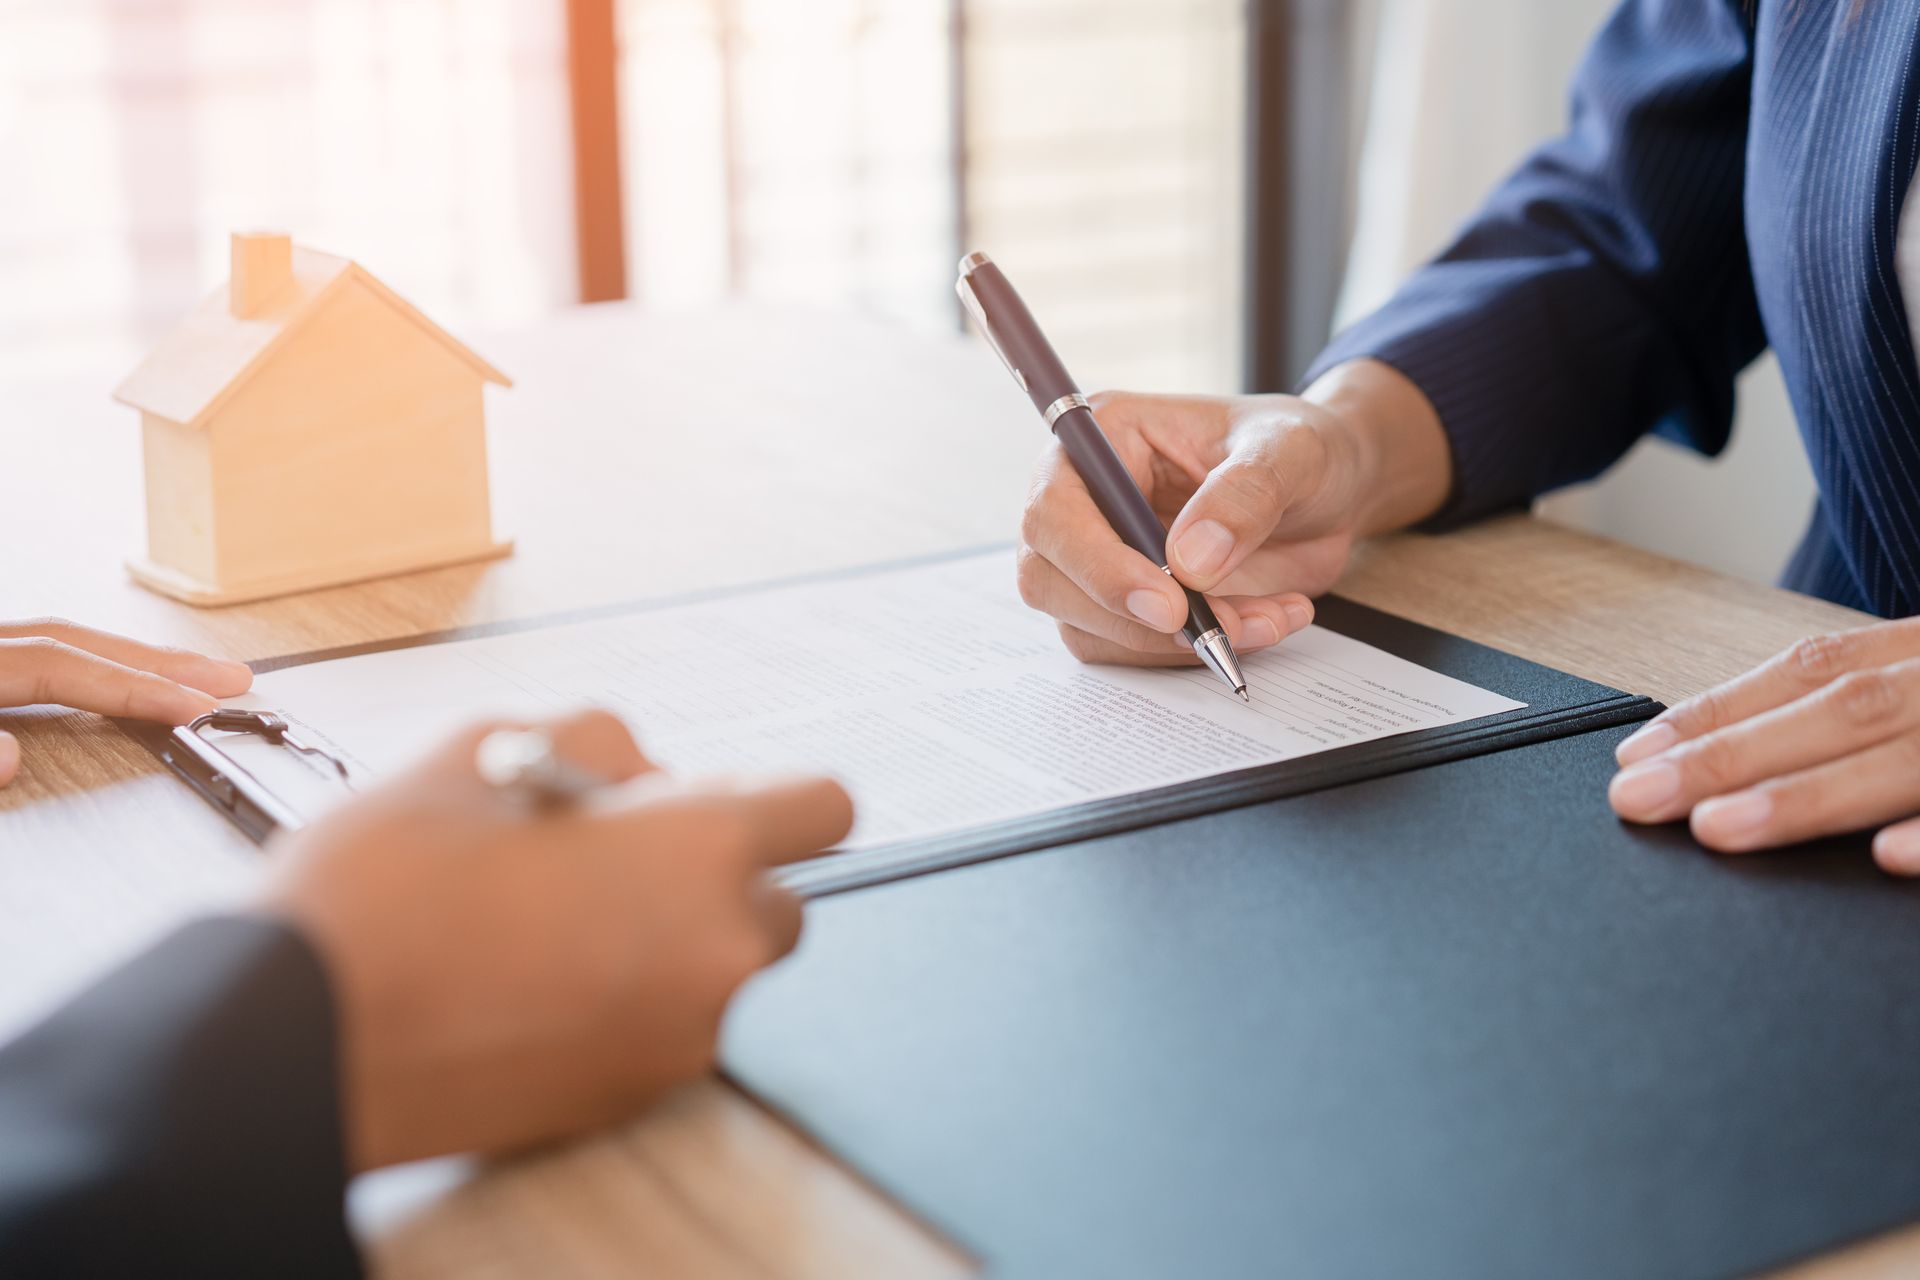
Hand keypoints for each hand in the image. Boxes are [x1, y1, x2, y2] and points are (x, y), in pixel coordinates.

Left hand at [0, 618, 252, 785]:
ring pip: (60, 639)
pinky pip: (40, 650)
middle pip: (75, 640)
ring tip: (189, 674)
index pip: (60, 666)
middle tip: (228, 677)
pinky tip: (116, 678)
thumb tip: (10, 759)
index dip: (135, 687)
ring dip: (132, 658)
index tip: (195, 708)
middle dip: (160, 661)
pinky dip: (92, 662)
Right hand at [258, 710, 853, 1170]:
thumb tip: (635, 769)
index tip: (731, 805)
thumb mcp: (481, 752)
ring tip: (560, 924)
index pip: (825, 809)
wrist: (301, 1040)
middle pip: (775, 901)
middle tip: (613, 864)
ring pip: (720, 969)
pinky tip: (540, 981)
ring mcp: (682, 1034)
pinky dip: (632, 1001)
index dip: (779, 800)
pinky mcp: (635, 1094)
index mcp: (699, 849)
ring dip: (671, 941)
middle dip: (714, 879)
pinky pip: (670, 1028)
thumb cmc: (382, 891)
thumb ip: (592, 744)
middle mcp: (717, 948)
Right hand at [1014, 359, 1451, 664]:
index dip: (1096, 564)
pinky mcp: (1127, 606)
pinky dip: (1195, 654)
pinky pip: (1133, 651)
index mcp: (1106, 438)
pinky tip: (1261, 622)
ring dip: (1174, 644)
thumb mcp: (1290, 453)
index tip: (1167, 603)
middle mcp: (1086, 500)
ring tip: (1264, 617)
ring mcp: (1100, 558)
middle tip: (1216, 629)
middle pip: (1047, 579)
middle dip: (1129, 619)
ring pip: (1087, 627)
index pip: (1054, 508)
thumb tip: (1190, 561)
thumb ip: (1244, 496)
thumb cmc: (1298, 450)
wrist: (1328, 491)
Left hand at [1610, 619, 1919, 871]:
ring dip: (1804, 796)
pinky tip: (1885, 856)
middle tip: (1640, 797)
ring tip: (1716, 827)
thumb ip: (1867, 707)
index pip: (1810, 670)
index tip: (1637, 752)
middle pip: (1841, 712)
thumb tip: (1740, 760)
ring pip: (1904, 760)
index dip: (1720, 709)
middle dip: (1731, 756)